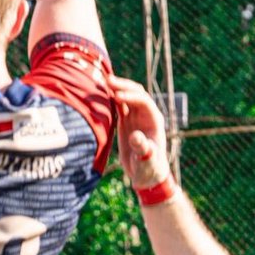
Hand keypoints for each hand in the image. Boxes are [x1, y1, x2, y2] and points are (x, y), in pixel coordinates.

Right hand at [109, 75, 169, 190]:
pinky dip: (111, 97)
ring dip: (116, 88)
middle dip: (123, 86)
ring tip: (102, 81)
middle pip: (136, 93)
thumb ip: (142, 148)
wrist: (147, 174)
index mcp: (154, 120)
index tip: (117, 97)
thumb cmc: (149, 168)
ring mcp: (136, 116)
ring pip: (126, 96)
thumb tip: (135, 136)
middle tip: (108, 80)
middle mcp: (146, 115)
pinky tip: (100, 92)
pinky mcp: (126, 121)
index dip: (131, 96)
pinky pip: (119, 104)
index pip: (143, 101)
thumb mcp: (146, 160)